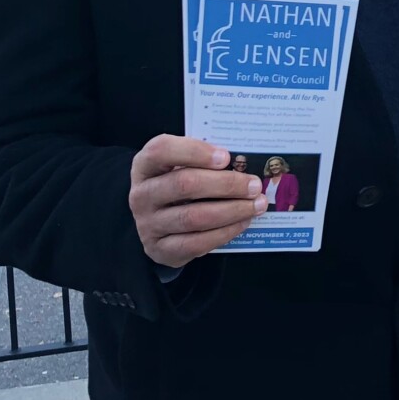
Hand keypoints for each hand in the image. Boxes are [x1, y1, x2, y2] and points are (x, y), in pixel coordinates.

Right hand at [129, 135, 264, 268]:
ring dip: (232, 210)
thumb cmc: (177, 184)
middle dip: (226, 184)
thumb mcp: (181, 165)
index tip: (226, 157)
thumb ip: (203, 159)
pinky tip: (243, 222)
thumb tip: (242, 161)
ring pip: (194, 217)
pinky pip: (197, 242)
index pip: (161, 150)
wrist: (158, 223)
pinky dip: (225, 232)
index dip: (195, 151)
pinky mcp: (160, 249)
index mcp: (145, 165)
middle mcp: (141, 195)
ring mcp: (148, 224)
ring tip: (256, 204)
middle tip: (254, 184)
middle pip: (184, 184)